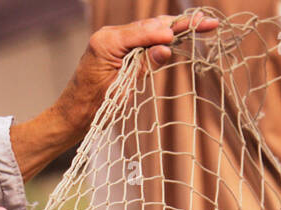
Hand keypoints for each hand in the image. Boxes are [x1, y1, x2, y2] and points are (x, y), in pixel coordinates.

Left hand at [10, 14, 218, 179]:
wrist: (72, 116)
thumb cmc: (92, 108)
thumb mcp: (120, 90)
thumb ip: (143, 66)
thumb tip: (166, 47)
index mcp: (106, 43)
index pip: (142, 31)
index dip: (166, 32)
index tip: (189, 30)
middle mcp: (108, 36)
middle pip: (149, 25)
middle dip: (179, 24)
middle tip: (208, 22)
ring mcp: (111, 40)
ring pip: (148, 29)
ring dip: (174, 28)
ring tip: (202, 24)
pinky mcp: (116, 48)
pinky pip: (142, 38)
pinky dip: (161, 37)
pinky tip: (181, 33)